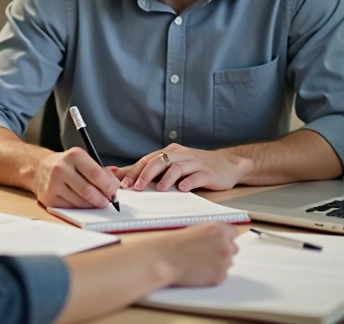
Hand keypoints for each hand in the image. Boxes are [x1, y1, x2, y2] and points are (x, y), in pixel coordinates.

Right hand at [35, 148, 120, 207]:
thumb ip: (102, 170)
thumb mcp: (84, 160)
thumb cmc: (68, 164)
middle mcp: (61, 168)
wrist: (40, 168)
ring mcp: (53, 184)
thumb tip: (116, 183)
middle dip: (102, 199)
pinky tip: (83, 202)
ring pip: (80, 202)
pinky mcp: (49, 198)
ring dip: (92, 205)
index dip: (109, 186)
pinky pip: (71, 208)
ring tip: (96, 201)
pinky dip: (81, 208)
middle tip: (108, 201)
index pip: (96, 175)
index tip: (114, 192)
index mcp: (74, 155)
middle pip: (88, 191)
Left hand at [119, 144, 252, 191]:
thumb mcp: (170, 166)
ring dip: (167, 179)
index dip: (134, 172)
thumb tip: (115, 173)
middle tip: (136, 187)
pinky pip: (196, 176)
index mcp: (169, 153)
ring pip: (177, 167)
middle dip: (146, 174)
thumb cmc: (195, 167)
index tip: (123, 185)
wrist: (227, 164)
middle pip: (159, 161)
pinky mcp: (208, 172)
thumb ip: (145, 170)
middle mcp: (180, 155)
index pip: (147, 160)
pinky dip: (189, 182)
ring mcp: (195, 163)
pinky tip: (183, 189)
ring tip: (160, 189)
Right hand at [163, 222, 238, 286]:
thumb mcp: (194, 228)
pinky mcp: (220, 277)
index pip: (234, 232)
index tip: (219, 241)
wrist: (165, 259)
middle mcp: (225, 245)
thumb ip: (211, 232)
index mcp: (219, 229)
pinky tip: (199, 270)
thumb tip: (220, 237)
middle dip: (223, 250)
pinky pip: (222, 275)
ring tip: (199, 262)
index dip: (225, 237)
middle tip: (207, 253)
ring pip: (228, 263)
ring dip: (218, 263)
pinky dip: (213, 274)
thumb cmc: (174, 242)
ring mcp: (224, 262)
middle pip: (233, 248)